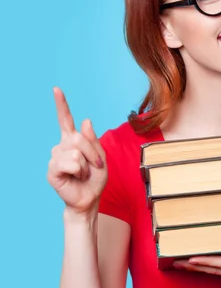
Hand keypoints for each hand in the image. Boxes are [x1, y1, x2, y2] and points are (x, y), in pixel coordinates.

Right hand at [47, 87, 107, 214]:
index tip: (56, 89)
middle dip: (92, 153)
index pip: (66, 120)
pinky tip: (76, 177)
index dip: (61, 105)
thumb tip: (85, 120)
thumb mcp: (101, 158)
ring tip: (83, 174)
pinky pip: (70, 162)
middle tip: (95, 166)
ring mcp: (55, 157)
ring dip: (86, 165)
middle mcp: (62, 146)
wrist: (90, 198)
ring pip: (76, 151)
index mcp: (73, 141)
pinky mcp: (52, 170)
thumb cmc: (95, 179)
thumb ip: (94, 141)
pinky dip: (79, 171)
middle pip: (79, 137)